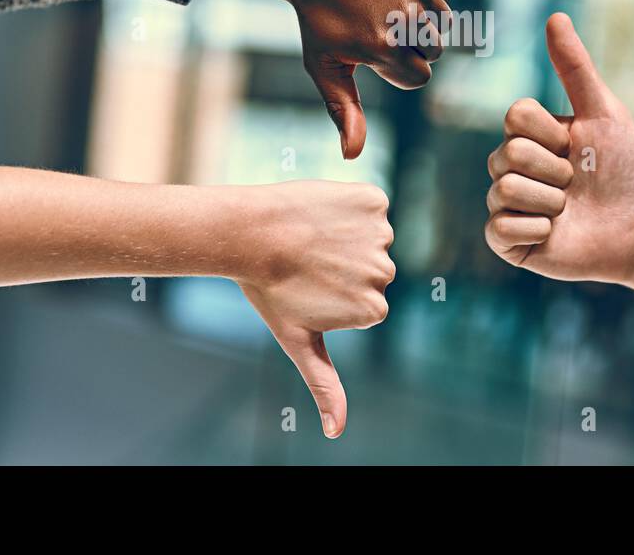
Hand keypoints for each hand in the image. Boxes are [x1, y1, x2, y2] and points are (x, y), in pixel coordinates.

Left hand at [203, 0, 452, 158]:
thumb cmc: (315, 17)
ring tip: (384, 5)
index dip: (396, 69)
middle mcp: (405, 15)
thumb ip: (344, 110)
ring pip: (443, 18)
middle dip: (412, 44)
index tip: (372, 52)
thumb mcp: (323, 65)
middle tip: (378, 26)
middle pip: (436, 49)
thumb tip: (352, 157)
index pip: (419, 76)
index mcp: (384, 47)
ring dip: (420, 17)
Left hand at [237, 180, 394, 438]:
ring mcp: (381, 235)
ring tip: (309, 238)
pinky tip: (322, 213)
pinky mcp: (373, 201)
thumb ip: (325, 384)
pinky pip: (370, 206)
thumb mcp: (298, 341)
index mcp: (374, 310)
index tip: (307, 289)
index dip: (333, 295)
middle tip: (306, 263)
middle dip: (341, 265)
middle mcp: (385, 273)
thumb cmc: (270, 290)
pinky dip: (350, 206)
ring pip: (369, 238)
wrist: (248, 233)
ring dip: (344, 235)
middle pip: (370, 270)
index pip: (364, 301)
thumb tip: (336, 433)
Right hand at [485, 13, 633, 284]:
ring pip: (504, 188)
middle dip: (555, 169)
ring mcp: (505, 202)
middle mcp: (510, 165)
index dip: (551, 132)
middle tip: (576, 182)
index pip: (515, 115)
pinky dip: (537, 229)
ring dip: (550, 201)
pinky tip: (555, 232)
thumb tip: (555, 16)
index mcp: (528, 133)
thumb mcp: (603, 112)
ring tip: (568, 208)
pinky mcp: (507, 240)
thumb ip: (575, 67)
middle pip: (508, 152)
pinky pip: (498, 227)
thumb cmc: (625, 167)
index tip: (576, 145)